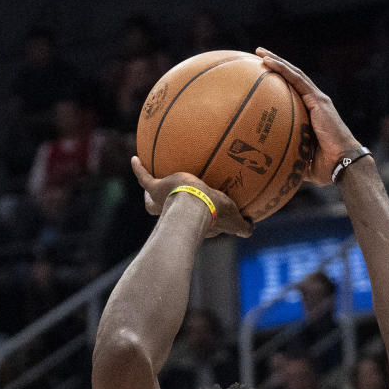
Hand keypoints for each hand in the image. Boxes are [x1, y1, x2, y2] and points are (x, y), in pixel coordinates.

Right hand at [130, 158, 251, 236]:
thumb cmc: (213, 213)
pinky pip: (144, 178)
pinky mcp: (155, 190)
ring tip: (150, 177)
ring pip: (152, 199)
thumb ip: (243, 226)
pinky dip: (139, 169)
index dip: (191, 219)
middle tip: (166, 199)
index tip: (194, 215)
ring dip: (149, 192)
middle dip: (164, 209)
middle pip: (166, 213)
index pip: (189, 221)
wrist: (193, 206)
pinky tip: (135, 158)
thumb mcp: (233, 219)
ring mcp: (162, 201)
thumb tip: (252, 230)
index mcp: (192, 219)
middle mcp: (174, 212)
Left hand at [255, 49, 361, 187]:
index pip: (293, 93)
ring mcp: (317, 99)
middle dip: (276, 65)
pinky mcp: (318, 101)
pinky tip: (268, 62)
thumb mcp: (299, 161)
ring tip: (260, 53)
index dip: (279, 82)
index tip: (262, 76)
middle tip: (258, 56)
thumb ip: (286, 157)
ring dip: (276, 61)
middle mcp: (315, 102)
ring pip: (294, 74)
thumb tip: (267, 168)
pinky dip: (282, 69)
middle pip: (292, 78)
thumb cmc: (323, 168)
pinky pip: (297, 80)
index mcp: (311, 114)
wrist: (341, 164)